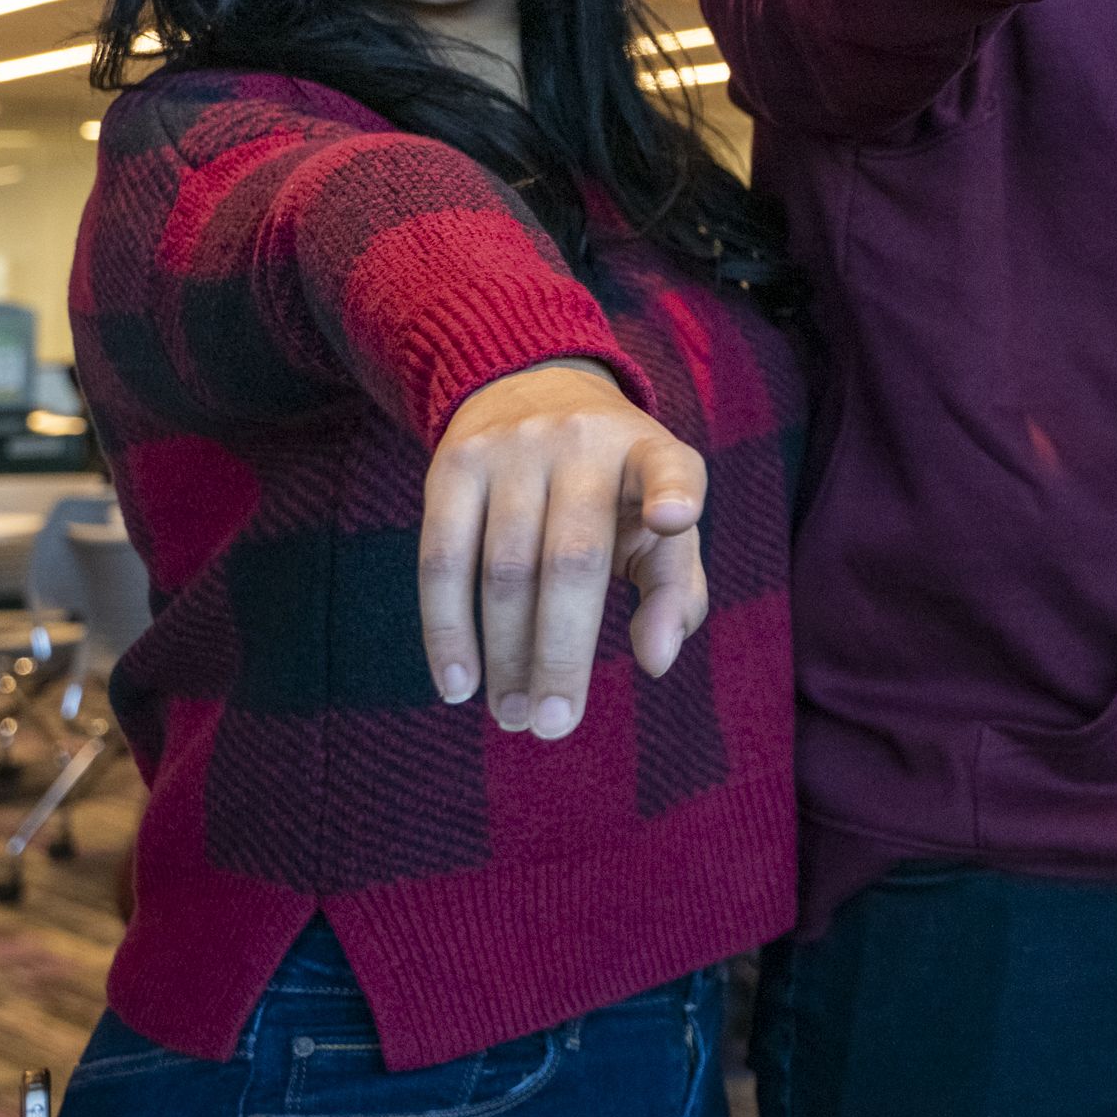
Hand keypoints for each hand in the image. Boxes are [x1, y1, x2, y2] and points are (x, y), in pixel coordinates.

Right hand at [418, 362, 709, 740]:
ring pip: (504, 569)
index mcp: (652, 452)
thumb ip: (673, 588)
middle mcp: (584, 445)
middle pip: (572, 559)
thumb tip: (657, 661)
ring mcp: (514, 451)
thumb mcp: (658, 522)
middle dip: (561, 652)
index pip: (671, 468)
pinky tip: (458, 682)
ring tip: (512, 715)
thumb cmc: (615, 487)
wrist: (532, 392)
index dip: (674, 494)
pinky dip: (447, 628)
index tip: (674, 522)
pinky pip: (441, 558)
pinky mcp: (454, 465)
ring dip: (504, 655)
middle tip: (554, 724)